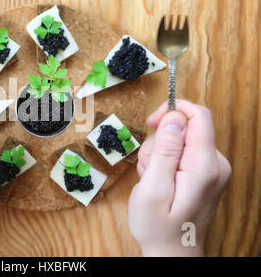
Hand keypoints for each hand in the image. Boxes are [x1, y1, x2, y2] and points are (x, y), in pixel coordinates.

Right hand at [128, 100, 230, 256]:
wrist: (172, 253)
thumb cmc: (158, 227)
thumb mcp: (153, 189)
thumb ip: (165, 151)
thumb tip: (174, 117)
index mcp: (205, 166)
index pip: (198, 116)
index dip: (172, 111)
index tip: (151, 123)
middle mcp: (216, 164)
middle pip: (186, 128)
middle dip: (159, 141)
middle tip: (148, 168)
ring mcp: (212, 169)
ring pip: (181, 139)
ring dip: (159, 154)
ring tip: (152, 179)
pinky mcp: (206, 172)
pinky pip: (182, 152)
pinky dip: (165, 162)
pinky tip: (159, 181)